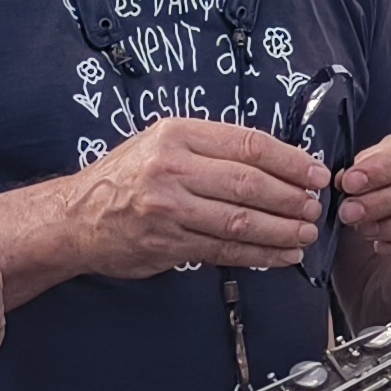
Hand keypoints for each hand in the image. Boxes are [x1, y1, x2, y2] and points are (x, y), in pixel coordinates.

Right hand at [54, 117, 328, 278]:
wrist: (75, 218)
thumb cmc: (125, 177)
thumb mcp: (162, 142)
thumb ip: (210, 147)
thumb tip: (273, 161)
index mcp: (177, 135)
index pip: (248, 144)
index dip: (289, 160)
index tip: (314, 171)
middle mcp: (172, 169)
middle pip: (248, 183)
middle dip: (290, 197)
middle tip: (314, 205)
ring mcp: (169, 209)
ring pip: (240, 221)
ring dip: (281, 229)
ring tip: (305, 232)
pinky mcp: (168, 245)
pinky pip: (224, 251)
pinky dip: (258, 255)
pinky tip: (281, 254)